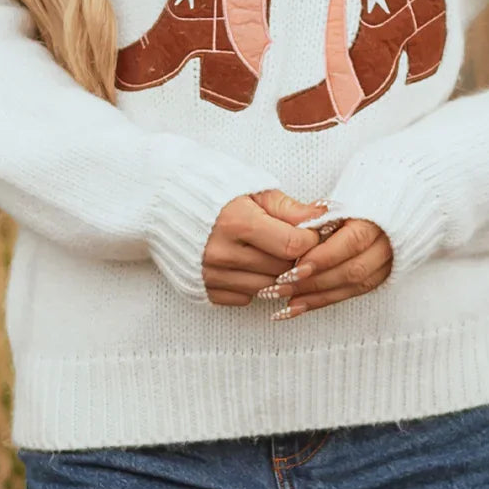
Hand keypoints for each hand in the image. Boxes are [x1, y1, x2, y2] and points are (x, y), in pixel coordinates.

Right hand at [202, 190, 330, 305]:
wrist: (165, 202)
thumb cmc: (215, 191)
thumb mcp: (254, 190)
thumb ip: (289, 209)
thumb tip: (323, 218)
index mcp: (236, 222)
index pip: (292, 245)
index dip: (309, 240)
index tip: (309, 232)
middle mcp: (222, 253)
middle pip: (282, 270)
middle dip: (294, 257)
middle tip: (290, 240)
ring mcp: (210, 274)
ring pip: (268, 289)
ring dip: (275, 273)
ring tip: (268, 251)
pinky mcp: (203, 289)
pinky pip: (245, 298)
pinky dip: (253, 284)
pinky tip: (247, 263)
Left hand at [251, 202, 393, 316]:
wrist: (386, 205)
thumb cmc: (351, 200)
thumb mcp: (331, 199)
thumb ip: (317, 213)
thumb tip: (297, 227)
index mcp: (377, 218)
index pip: (352, 242)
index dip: (323, 258)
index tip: (295, 268)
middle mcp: (386, 243)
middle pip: (353, 270)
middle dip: (316, 282)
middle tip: (283, 286)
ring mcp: (385, 263)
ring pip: (353, 286)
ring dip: (317, 297)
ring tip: (286, 302)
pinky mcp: (379, 276)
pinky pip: (352, 293)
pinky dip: (323, 300)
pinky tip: (298, 306)